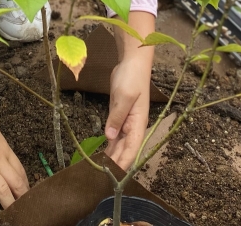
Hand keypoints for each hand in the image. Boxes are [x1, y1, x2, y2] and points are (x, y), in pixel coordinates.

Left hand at [104, 53, 151, 168]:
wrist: (132, 62)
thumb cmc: (132, 78)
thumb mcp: (124, 97)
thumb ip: (117, 117)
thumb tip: (110, 137)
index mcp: (139, 123)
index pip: (132, 148)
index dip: (124, 162)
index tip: (115, 175)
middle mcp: (134, 125)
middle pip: (126, 149)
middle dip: (117, 163)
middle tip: (103, 178)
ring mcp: (126, 121)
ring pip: (119, 144)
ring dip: (112, 156)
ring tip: (101, 171)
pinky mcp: (118, 116)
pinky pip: (114, 134)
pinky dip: (109, 145)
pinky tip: (103, 154)